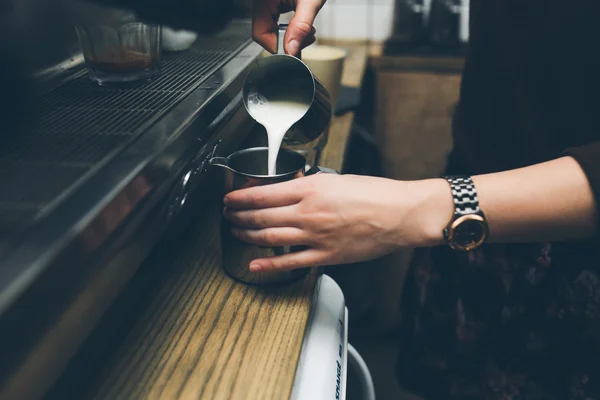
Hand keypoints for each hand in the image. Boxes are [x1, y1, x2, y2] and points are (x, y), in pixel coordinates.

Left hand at [223, 174, 451, 271]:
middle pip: (261, 216)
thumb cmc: (374, 194)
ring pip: (270, 237)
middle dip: (238, 215)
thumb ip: (310, 185)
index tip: (230, 198)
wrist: (400, 213)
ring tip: (236, 232)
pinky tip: (255, 265)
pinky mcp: (325, 255)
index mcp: (311, 188)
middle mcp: (308, 212)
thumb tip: (289, 190)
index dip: (240, 197)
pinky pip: (290, 262)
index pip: (264, 193)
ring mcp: (315, 236)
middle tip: (227, 215)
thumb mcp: (336, 179)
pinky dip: (269, 265)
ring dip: (248, 235)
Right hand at [252, 0, 324, 55]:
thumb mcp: (310, 1)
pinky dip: (288, 24)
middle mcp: (260, 1)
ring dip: (289, 33)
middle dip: (287, 40)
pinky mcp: (272, 1)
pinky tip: (301, 21)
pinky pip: (274, 18)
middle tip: (307, 37)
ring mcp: (265, 1)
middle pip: (265, 32)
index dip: (276, 46)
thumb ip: (301, 27)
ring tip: (307, 29)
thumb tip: (291, 50)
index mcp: (263, 0)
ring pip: (270, 26)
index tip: (293, 51)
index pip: (259, 34)